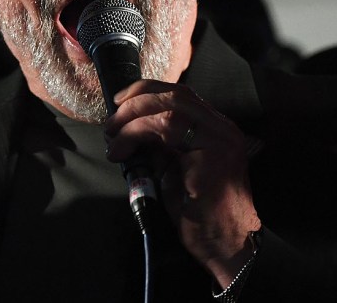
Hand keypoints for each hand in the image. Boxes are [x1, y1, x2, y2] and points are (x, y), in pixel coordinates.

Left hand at [105, 79, 261, 286]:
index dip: (147, 91)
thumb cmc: (198, 214)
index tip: (120, 101)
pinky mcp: (214, 152)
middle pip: (175, 94)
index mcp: (215, 129)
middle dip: (136, 101)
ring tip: (114, 138)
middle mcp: (222, 128)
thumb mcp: (172, 169)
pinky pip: (168, 128)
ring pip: (170, 107)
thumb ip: (158, 146)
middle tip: (112, 121)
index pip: (181, 95)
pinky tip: (123, 150)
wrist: (224, 244)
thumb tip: (128, 130)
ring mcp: (221, 138)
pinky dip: (137, 134)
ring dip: (133, 119)